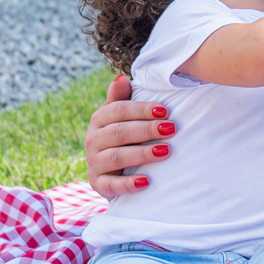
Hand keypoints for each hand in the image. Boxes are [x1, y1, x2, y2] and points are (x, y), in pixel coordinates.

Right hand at [85, 74, 176, 198]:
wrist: (111, 170)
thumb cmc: (123, 136)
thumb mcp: (120, 116)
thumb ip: (120, 98)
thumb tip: (121, 78)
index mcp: (99, 119)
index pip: (118, 110)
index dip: (142, 110)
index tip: (165, 111)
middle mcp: (92, 140)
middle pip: (119, 132)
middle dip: (146, 130)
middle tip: (171, 129)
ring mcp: (94, 163)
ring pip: (117, 157)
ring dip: (142, 154)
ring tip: (165, 151)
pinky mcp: (98, 184)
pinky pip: (111, 185)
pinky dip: (128, 184)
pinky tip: (146, 181)